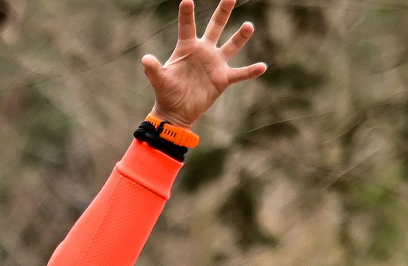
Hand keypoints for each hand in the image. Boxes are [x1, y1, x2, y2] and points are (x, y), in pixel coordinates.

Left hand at [141, 0, 265, 127]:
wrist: (177, 112)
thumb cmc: (166, 93)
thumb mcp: (159, 80)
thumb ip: (153, 69)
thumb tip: (145, 59)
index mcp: (187, 47)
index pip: (187, 27)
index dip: (187, 14)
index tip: (187, 0)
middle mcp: (203, 50)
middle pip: (215, 26)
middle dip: (223, 12)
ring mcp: (215, 63)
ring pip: (231, 46)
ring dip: (240, 36)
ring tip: (248, 26)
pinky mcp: (223, 78)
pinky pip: (240, 73)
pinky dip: (250, 71)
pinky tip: (262, 67)